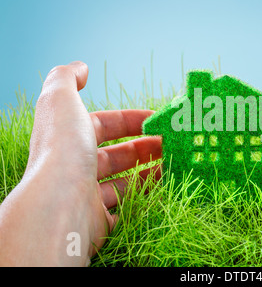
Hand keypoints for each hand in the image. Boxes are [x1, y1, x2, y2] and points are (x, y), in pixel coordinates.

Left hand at [0, 62, 161, 265]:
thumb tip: (82, 67)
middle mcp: (77, 166)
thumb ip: (67, 78)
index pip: (106, 124)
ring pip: (124, 180)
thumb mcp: (61, 101)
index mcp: (70, 137)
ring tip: (175, 163)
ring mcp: (87, 194)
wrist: (58, 205)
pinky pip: (125, 206)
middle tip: (172, 143)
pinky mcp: (98, 220)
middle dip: (147, 146)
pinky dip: (144, 197)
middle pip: (118, 154)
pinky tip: (163, 187)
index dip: (133, 119)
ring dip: (150, 170)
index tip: (159, 119)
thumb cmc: (63, 150)